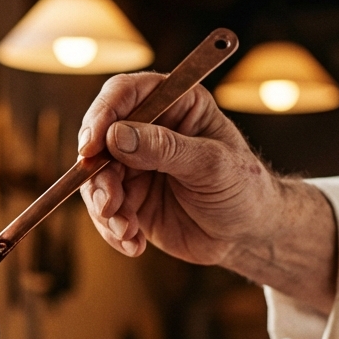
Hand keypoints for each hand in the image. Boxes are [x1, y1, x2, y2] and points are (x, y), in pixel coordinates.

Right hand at [77, 72, 337, 313]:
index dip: (102, 115)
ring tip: (127, 232)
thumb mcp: (211, 165)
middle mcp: (148, 131)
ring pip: (97, 181)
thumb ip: (165, 149)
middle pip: (100, 141)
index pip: (124, 95)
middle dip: (99, 178)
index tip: (91, 147)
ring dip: (105, 210)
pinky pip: (105, 213)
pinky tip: (134, 244)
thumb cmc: (243, 188)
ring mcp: (135, 167)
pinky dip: (113, 231)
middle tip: (110, 206)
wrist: (247, 234)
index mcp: (174, 104)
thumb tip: (116, 136)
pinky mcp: (130, 200)